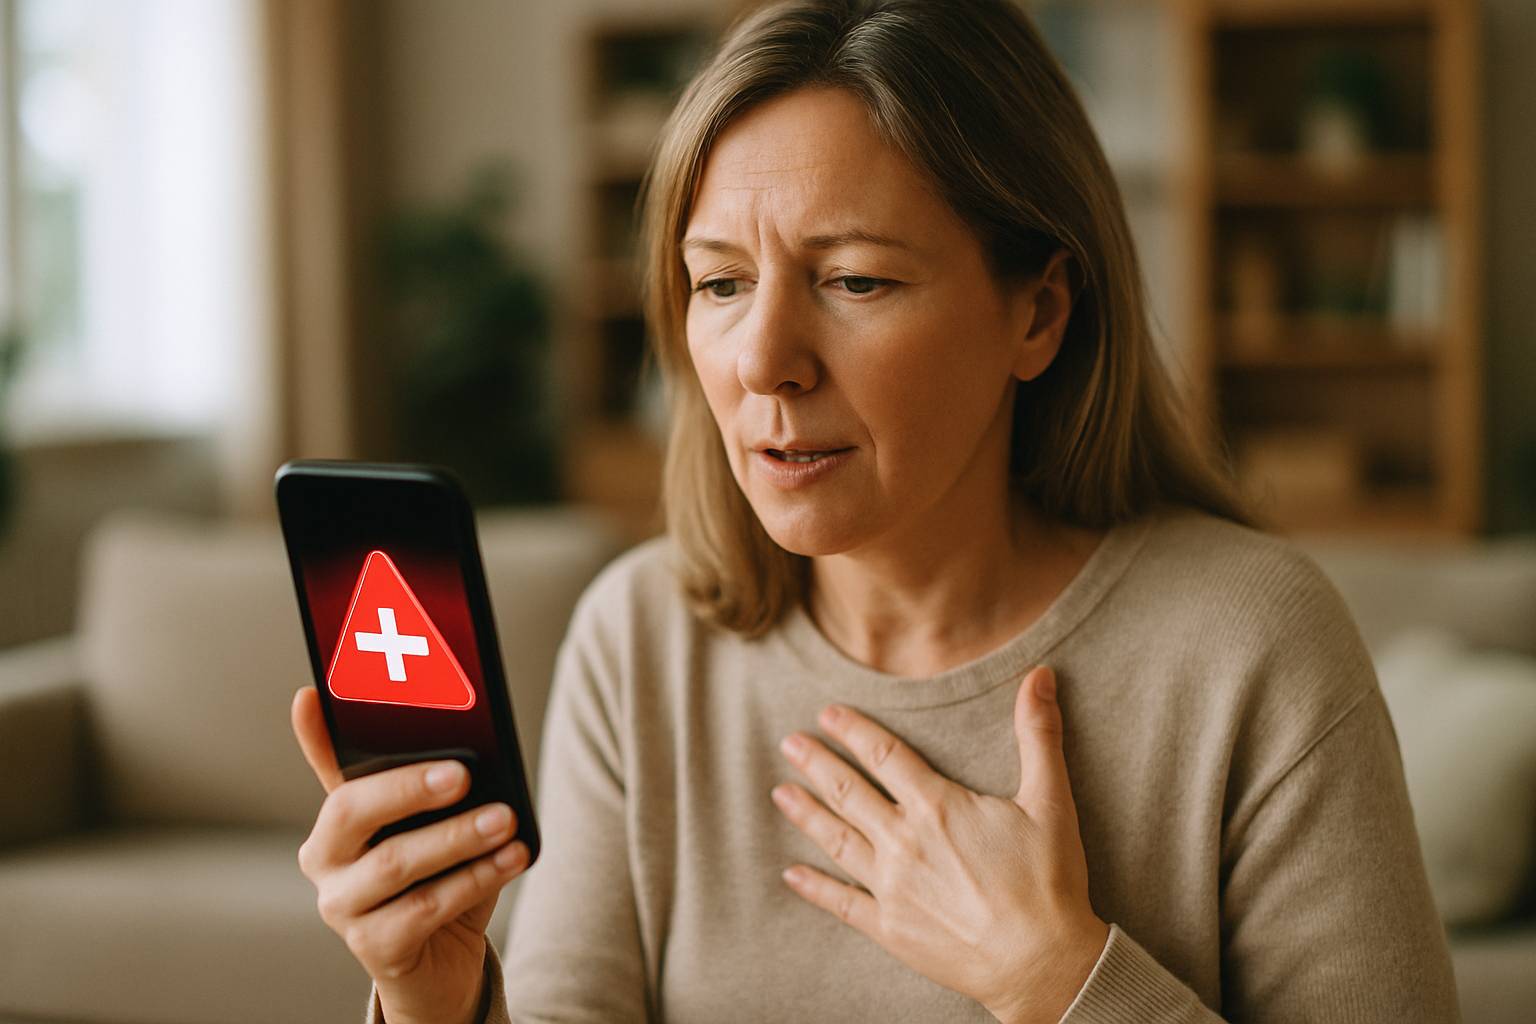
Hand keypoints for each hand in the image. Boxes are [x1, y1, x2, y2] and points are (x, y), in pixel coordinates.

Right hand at [291, 686, 529, 1023]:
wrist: (443, 962)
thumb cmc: (442, 878)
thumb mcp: (442, 826)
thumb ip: (447, 784)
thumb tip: (477, 741)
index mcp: (338, 817)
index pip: (328, 765)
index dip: (314, 733)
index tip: (312, 695)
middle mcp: (325, 857)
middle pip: (351, 809)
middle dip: (409, 786)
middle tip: (464, 773)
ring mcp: (341, 905)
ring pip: (395, 862)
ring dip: (458, 837)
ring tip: (506, 819)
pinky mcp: (373, 945)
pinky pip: (424, 908)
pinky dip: (473, 879)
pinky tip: (510, 859)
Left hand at [771, 665, 1108, 1023]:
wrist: (1042, 962)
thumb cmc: (1048, 881)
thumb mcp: (1051, 799)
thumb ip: (1038, 734)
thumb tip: (1040, 675)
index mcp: (936, 807)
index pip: (883, 755)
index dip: (853, 731)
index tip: (828, 714)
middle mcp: (903, 842)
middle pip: (848, 792)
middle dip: (816, 764)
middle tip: (789, 743)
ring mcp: (891, 887)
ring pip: (837, 840)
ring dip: (807, 813)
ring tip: (781, 792)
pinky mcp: (890, 928)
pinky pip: (842, 902)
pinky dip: (814, 887)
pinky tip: (792, 875)